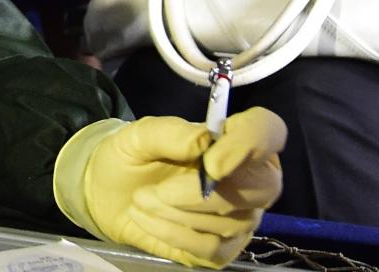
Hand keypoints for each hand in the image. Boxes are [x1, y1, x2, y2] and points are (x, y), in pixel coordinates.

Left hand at [53, 109, 285, 268]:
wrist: (110, 192)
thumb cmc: (132, 155)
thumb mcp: (139, 136)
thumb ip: (170, 133)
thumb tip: (204, 141)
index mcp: (236, 137)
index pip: (267, 131)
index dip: (250, 143)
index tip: (212, 162)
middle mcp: (250, 177)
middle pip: (261, 187)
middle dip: (204, 193)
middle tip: (158, 191)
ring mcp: (242, 216)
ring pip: (231, 221)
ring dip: (177, 213)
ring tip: (141, 199)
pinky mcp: (223, 248)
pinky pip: (211, 248)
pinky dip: (172, 233)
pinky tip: (145, 218)